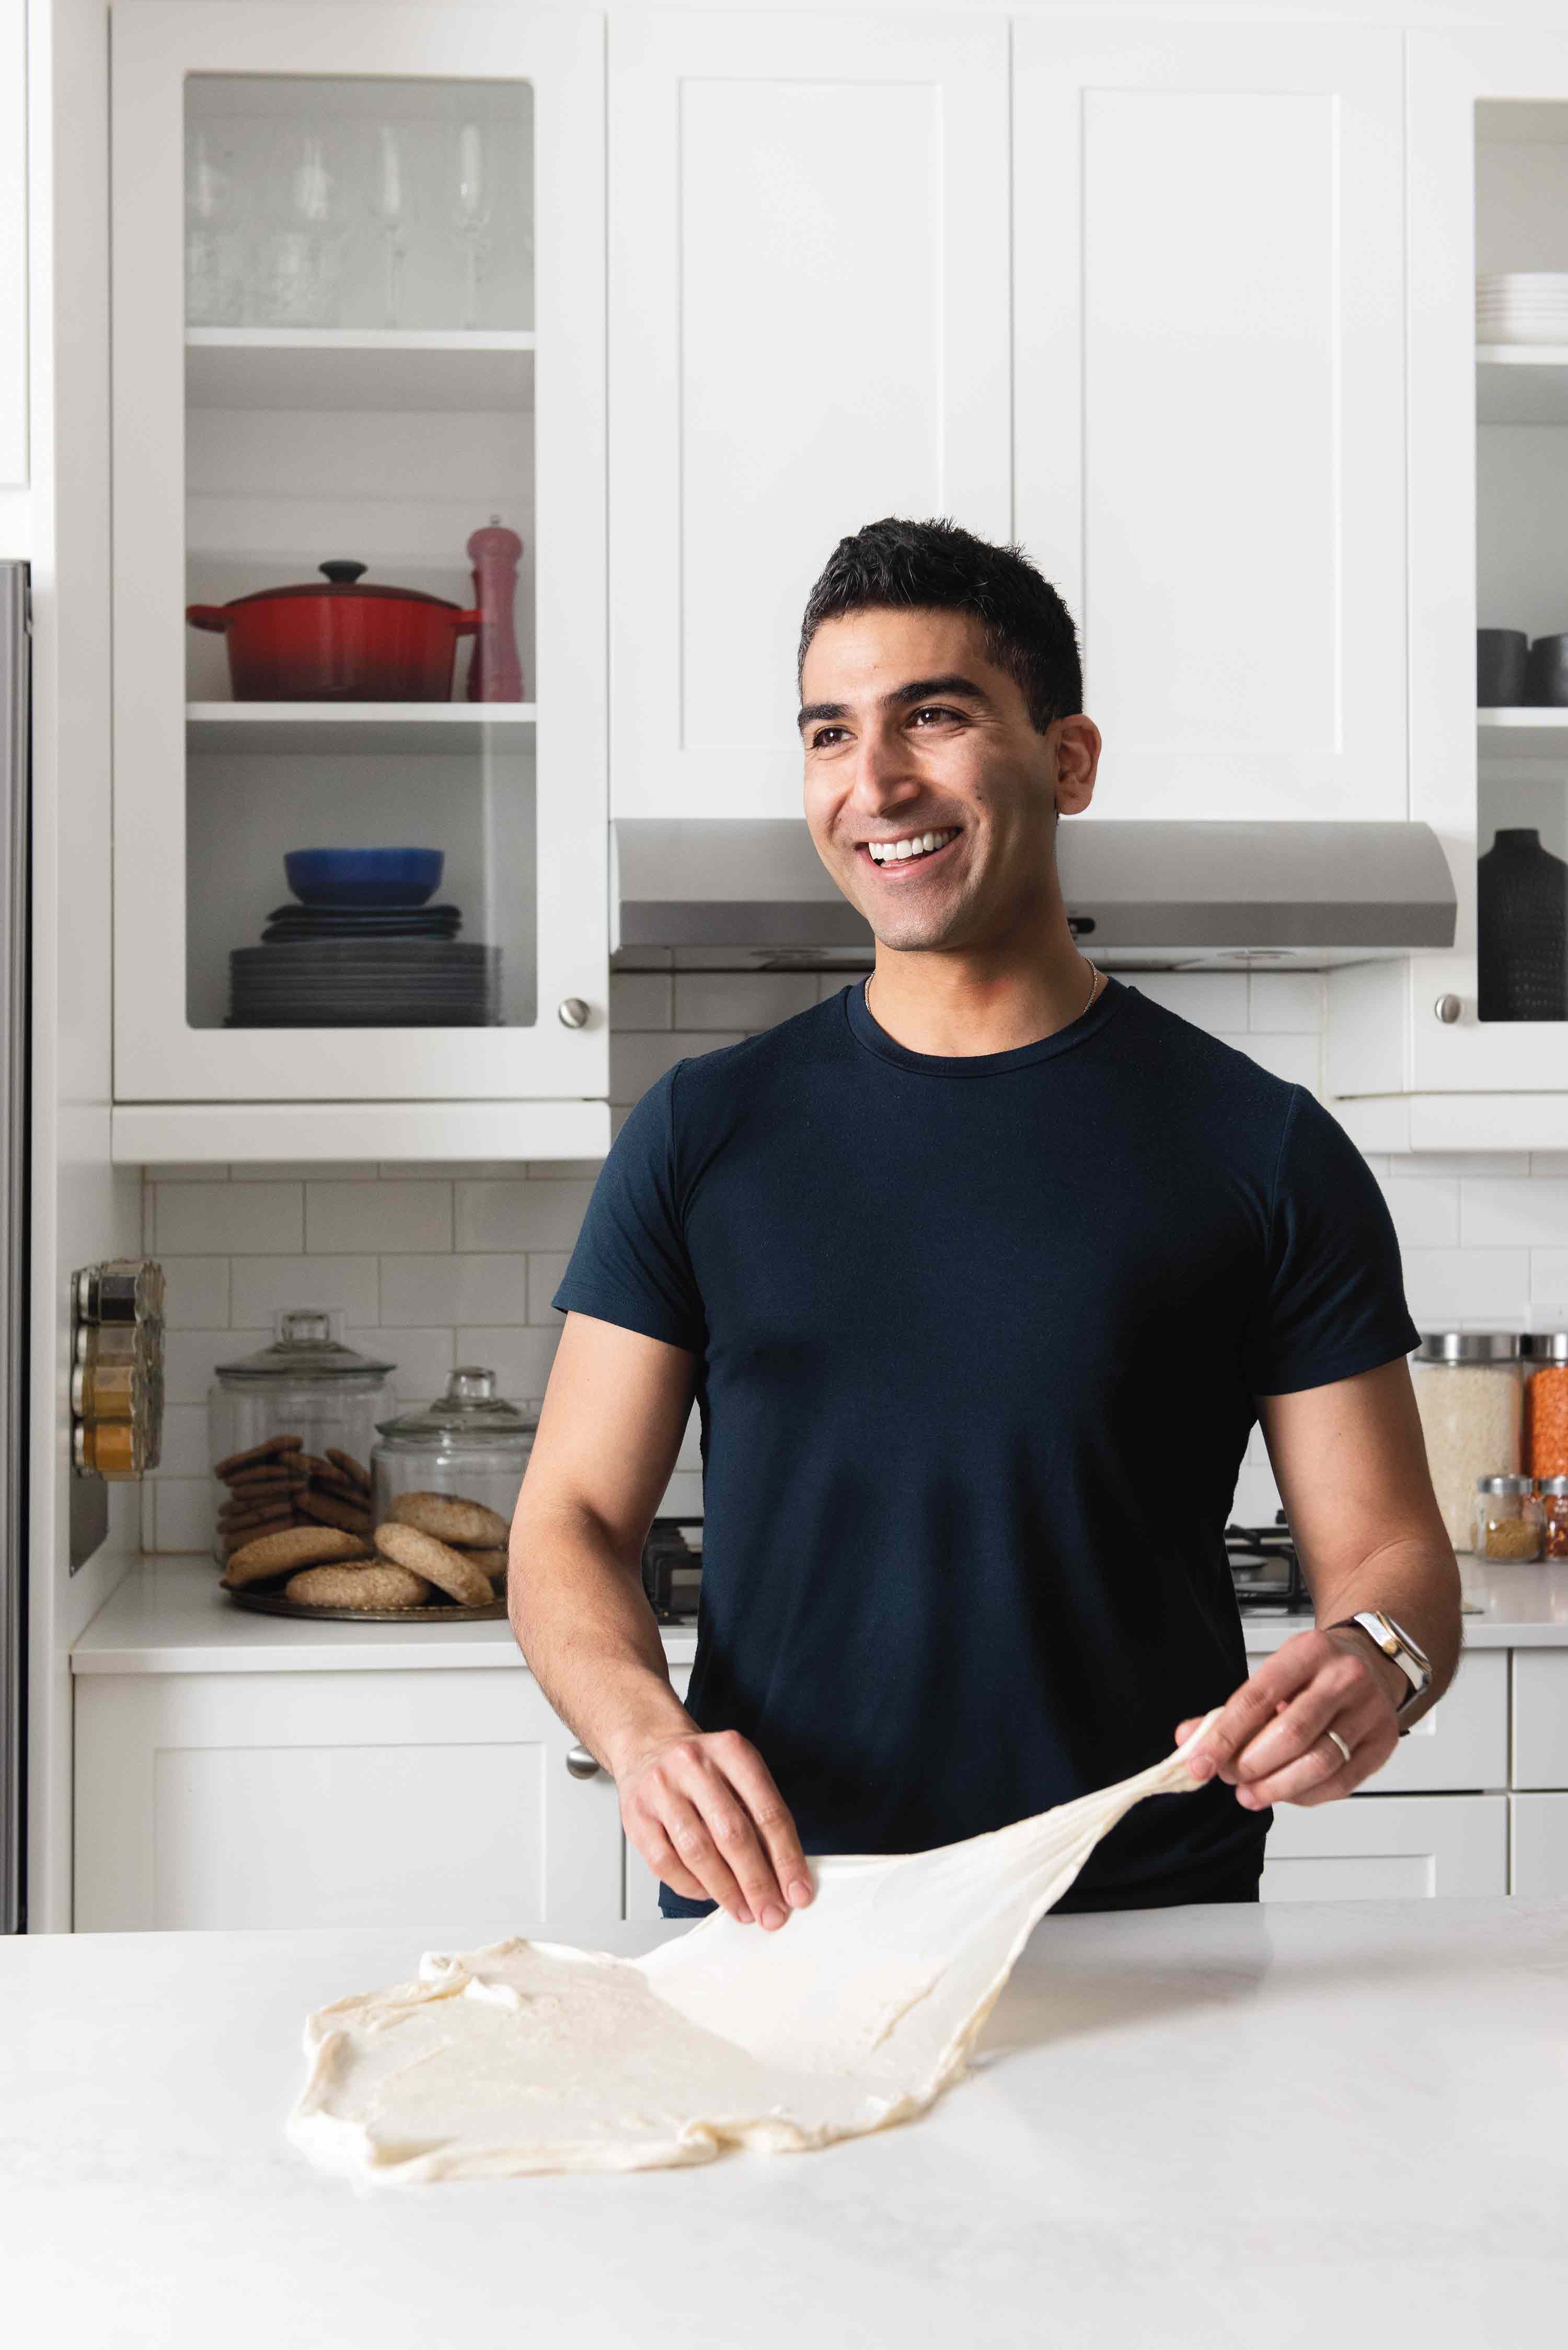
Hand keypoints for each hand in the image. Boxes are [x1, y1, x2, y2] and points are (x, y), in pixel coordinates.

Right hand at [616, 1726, 814, 1928]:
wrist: (649, 1746)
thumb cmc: (702, 1768)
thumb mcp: (739, 1773)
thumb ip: (761, 1816)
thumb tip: (785, 1874)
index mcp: (730, 1750)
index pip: (767, 1811)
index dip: (786, 1858)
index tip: (797, 1892)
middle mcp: (693, 1765)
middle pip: (732, 1833)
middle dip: (757, 1882)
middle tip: (771, 1912)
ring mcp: (660, 1790)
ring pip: (698, 1852)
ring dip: (726, 1891)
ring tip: (744, 1910)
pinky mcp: (636, 1816)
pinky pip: (666, 1863)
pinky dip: (691, 1886)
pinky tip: (708, 1893)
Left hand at [1175, 1626, 1403, 1809]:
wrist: (1372, 1661)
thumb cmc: (1316, 1671)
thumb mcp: (1274, 1673)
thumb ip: (1231, 1709)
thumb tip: (1189, 1740)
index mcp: (1308, 1651)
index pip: (1257, 1698)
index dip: (1224, 1736)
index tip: (1200, 1762)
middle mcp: (1344, 1678)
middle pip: (1291, 1734)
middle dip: (1250, 1764)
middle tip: (1229, 1777)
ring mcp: (1368, 1711)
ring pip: (1319, 1763)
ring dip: (1276, 1787)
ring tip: (1251, 1793)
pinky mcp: (1383, 1742)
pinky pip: (1342, 1782)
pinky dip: (1306, 1795)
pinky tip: (1286, 1793)